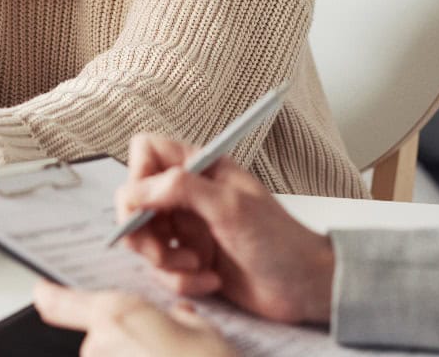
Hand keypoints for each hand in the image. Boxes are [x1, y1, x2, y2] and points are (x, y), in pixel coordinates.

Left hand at [33, 281, 232, 356]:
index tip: (42, 289)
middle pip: (98, 336)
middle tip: (161, 346)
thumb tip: (178, 315)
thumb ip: (182, 317)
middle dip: (125, 339)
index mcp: (118, 315)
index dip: (48, 293)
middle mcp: (101, 347)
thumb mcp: (203, 330)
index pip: (59, 301)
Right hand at [116, 133, 335, 324]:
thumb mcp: (229, 206)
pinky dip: (182, 281)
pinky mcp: (190, 260)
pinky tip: (211, 280)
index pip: (146, 151)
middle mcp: (189, 195)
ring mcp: (188, 228)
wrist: (303, 286)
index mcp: (200, 168)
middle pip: (135, 201)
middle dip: (144, 232)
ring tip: (195, 267)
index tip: (147, 206)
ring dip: (164, 262)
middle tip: (164, 251)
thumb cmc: (279, 240)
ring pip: (143, 240)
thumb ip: (180, 189)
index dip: (138, 178)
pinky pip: (162, 272)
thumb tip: (135, 188)